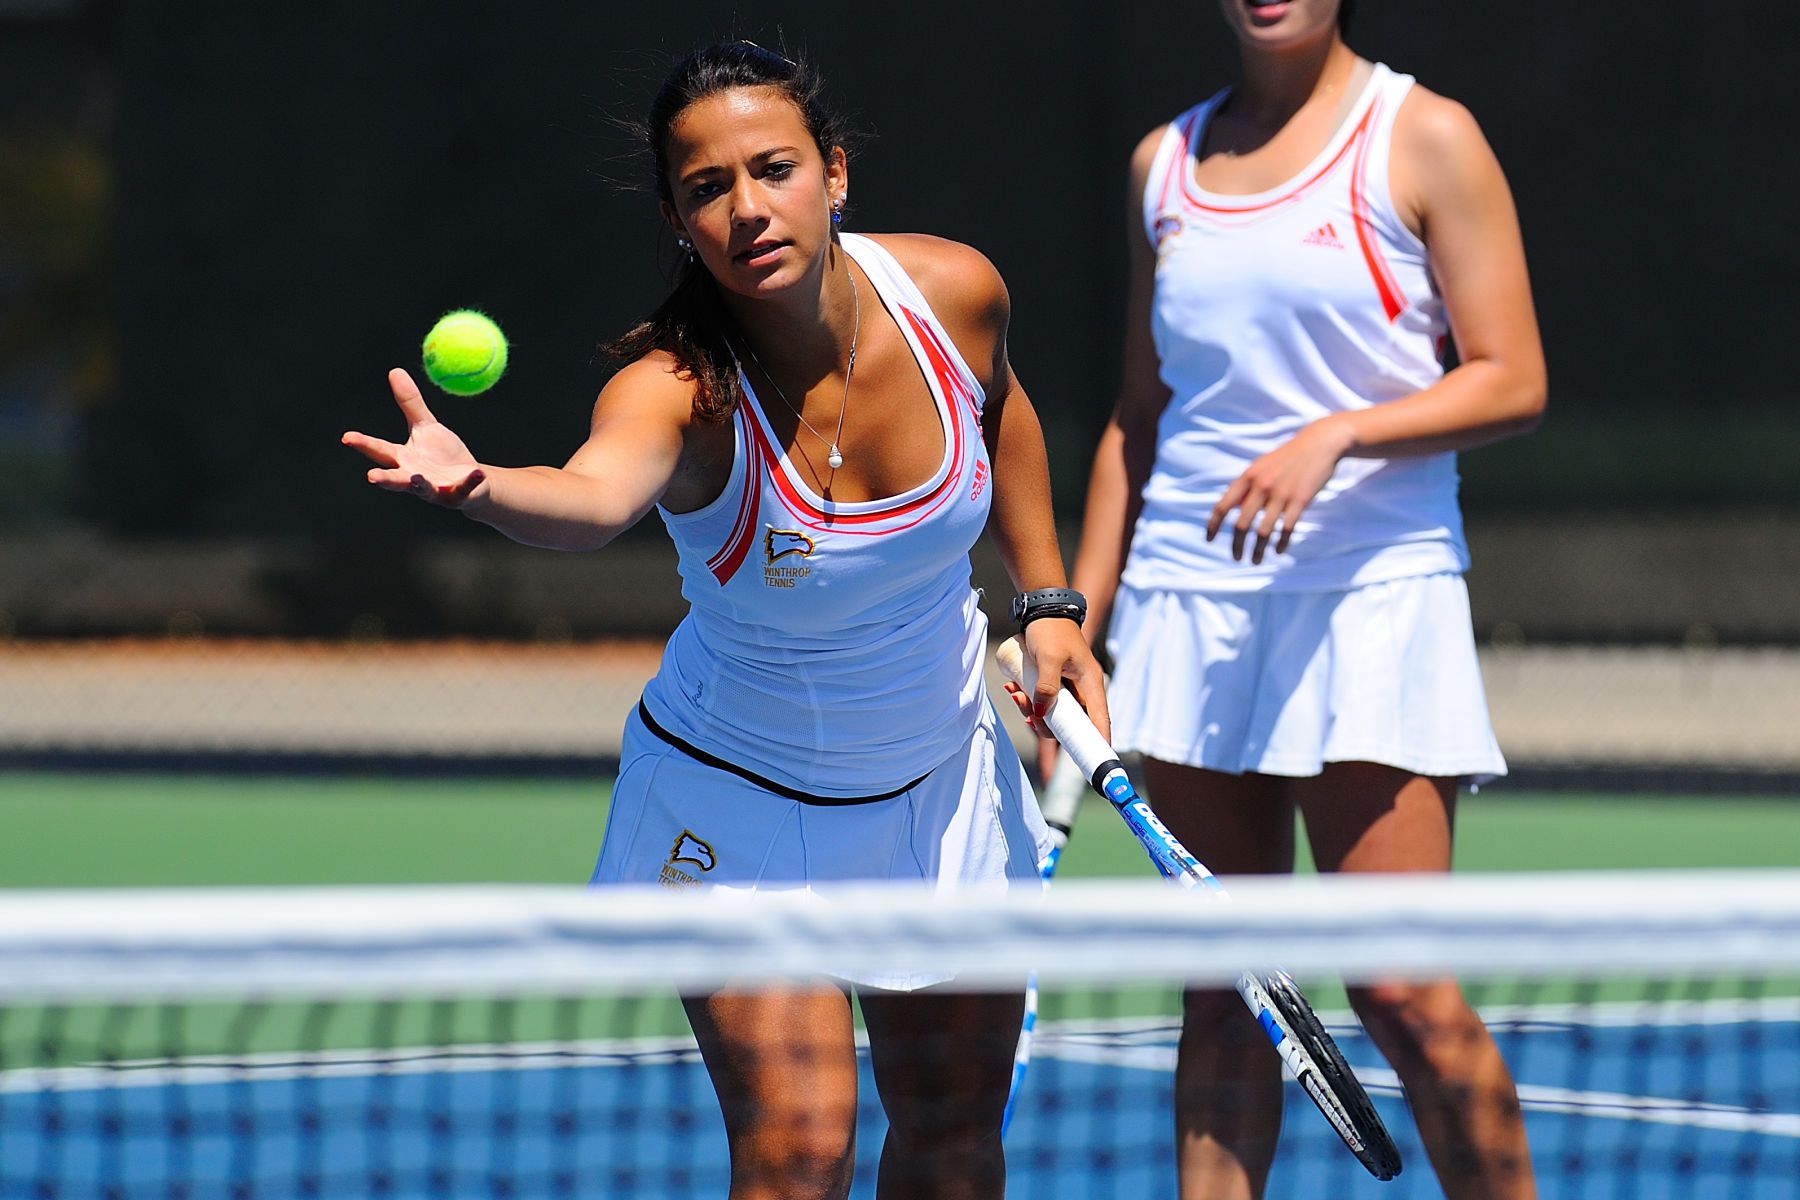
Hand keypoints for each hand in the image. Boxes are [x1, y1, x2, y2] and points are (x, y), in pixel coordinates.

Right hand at [341, 369, 488, 506]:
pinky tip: (478, 473)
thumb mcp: (426, 426)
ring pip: (424, 489)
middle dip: (385, 478)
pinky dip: (470, 482)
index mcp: (403, 459)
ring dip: (419, 485)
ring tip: (416, 478)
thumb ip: (410, 403)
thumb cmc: (442, 454)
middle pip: (396, 478)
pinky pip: (464, 489)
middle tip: (371, 477)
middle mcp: (414, 477)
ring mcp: (435, 489)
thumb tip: (394, 370)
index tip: (346, 437)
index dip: (364, 444)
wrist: (472, 481)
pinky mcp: (458, 496)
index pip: (380, 450)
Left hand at [1000, 616, 1110, 748]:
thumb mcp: (1048, 657)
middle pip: (1071, 724)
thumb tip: (1041, 714)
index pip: (1100, 721)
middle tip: (1026, 714)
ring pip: (1054, 714)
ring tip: (1014, 694)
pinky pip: (1043, 701)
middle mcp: (1082, 690)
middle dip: (1046, 725)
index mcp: (1091, 685)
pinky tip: (1013, 690)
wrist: (1044, 610)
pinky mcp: (1054, 684)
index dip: (1097, 742)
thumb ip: (1046, 686)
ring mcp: (1068, 688)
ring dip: (1032, 711)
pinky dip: (1028, 700)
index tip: (1090, 759)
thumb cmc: (1051, 630)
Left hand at [1205, 416, 1353, 562]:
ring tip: (1255, 560)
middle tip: (1237, 558)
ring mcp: (1281, 494)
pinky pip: (1286, 529)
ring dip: (1257, 550)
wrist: (1319, 444)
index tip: (1209, 539)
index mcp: (1248, 477)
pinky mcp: (1300, 500)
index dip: (1213, 525)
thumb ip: (1246, 487)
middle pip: (1242, 524)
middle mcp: (1261, 486)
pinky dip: (1280, 543)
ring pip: (1263, 531)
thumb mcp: (1261, 466)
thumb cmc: (1287, 457)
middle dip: (1236, 545)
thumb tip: (1231, 508)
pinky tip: (1278, 550)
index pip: (1223, 505)